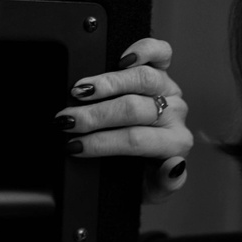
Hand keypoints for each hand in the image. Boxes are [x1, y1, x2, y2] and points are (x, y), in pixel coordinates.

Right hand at [57, 37, 192, 203]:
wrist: (145, 163)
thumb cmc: (143, 176)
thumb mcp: (151, 191)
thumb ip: (165, 184)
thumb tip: (174, 166)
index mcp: (174, 143)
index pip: (135, 139)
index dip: (102, 141)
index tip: (73, 145)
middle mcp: (174, 114)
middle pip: (133, 108)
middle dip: (95, 115)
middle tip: (67, 120)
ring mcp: (168, 89)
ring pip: (142, 78)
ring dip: (106, 83)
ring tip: (78, 90)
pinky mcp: (162, 70)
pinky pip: (161, 53)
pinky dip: (143, 50)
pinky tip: (122, 57)